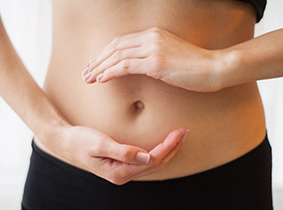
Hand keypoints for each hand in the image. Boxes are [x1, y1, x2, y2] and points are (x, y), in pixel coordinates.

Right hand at [57, 125, 188, 184]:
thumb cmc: (80, 142)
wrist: (66, 143)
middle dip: (173, 148)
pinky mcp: (123, 165)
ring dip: (168, 150)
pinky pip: (146, 161)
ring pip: (153, 163)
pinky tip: (164, 143)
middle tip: (184, 132)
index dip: (167, 147)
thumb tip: (146, 157)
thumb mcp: (99, 144)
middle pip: (156, 164)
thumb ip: (123, 152)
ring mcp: (124, 171)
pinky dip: (159, 151)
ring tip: (179, 136)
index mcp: (120, 172)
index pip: (152, 160)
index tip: (178, 132)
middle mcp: (124, 175)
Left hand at [82, 27, 221, 91]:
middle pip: (115, 47)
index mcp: (153, 34)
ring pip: (117, 56)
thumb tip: (140, 67)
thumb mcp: (171, 57)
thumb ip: (154, 58)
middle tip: (85, 72)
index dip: (104, 54)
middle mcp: (150, 37)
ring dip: (100, 67)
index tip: (95, 65)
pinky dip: (110, 72)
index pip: (121, 42)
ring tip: (88, 78)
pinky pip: (126, 66)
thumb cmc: (194, 67)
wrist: (214, 67)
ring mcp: (153, 48)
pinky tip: (101, 79)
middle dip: (97, 60)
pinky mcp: (156, 62)